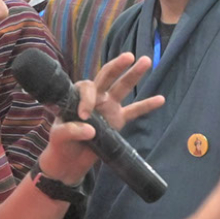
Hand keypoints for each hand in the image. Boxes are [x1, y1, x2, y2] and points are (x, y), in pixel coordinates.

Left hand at [35, 51, 166, 183]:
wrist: (69, 162)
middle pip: (107, 77)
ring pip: (122, 88)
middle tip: (129, 56)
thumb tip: (91, 129)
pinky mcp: (118, 120)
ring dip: (134, 75)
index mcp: (77, 97)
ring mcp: (108, 107)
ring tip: (146, 61)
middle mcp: (95, 98)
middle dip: (117, 66)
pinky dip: (147, 106)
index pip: (86, 88)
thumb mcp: (58, 136)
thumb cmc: (60, 144)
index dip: (87, 99)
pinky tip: (161, 99)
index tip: (84, 116)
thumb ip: (71, 130)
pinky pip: (134, 111)